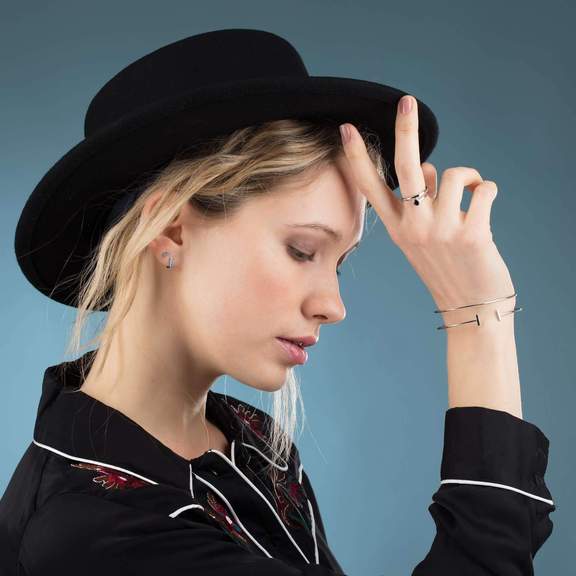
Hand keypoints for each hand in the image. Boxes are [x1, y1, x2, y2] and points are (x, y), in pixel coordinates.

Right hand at [339, 95, 515, 314]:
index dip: (358, 156)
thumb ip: (418, 203)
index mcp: (396, 228)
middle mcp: (413, 228)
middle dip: (406, 129)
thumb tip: (427, 166)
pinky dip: (487, 191)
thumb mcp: (420, 239)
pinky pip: (483, 188)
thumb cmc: (447, 267)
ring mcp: (440, 231)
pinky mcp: (471, 234)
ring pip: (453, 174)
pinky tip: (484, 208)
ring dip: (466, 178)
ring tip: (470, 196)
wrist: (471, 307)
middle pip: (407, 167)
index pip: (370, 186)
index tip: (347, 129)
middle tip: (407, 101)